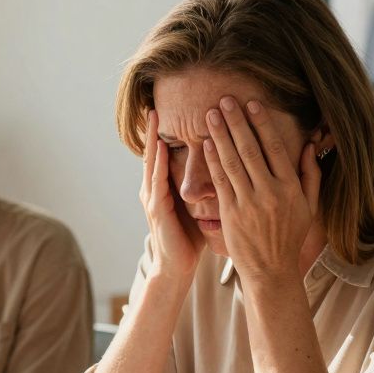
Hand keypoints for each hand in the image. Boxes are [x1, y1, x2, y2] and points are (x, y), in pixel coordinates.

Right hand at [139, 110, 204, 279]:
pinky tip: (161, 149)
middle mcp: (154, 190)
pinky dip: (158, 164)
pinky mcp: (156, 210)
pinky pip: (157, 182)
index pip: (165, 155)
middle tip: (153, 104)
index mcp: (164, 188)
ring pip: (152, 163)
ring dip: (152, 139)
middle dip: (153, 129)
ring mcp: (152, 199)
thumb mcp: (196, 206)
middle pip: (154, 153)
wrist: (177, 268)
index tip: (172, 110)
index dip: (167, 133)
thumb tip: (221, 169)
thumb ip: (201, 187)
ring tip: (153, 117)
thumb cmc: (189, 239)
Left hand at [202, 97, 320, 285]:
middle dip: (236, 122)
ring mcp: (248, 203)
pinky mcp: (230, 213)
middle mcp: (270, 192)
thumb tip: (309, 145)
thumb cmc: (289, 237)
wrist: (270, 270)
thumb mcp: (309, 207)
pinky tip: (206, 144)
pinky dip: (212, 161)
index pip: (275, 148)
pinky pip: (220, 181)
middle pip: (250, 149)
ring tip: (211, 114)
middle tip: (226, 100)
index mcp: (290, 188)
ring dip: (220, 135)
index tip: (252, 104)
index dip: (262, 124)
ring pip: (232, 162)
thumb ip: (310, 176)